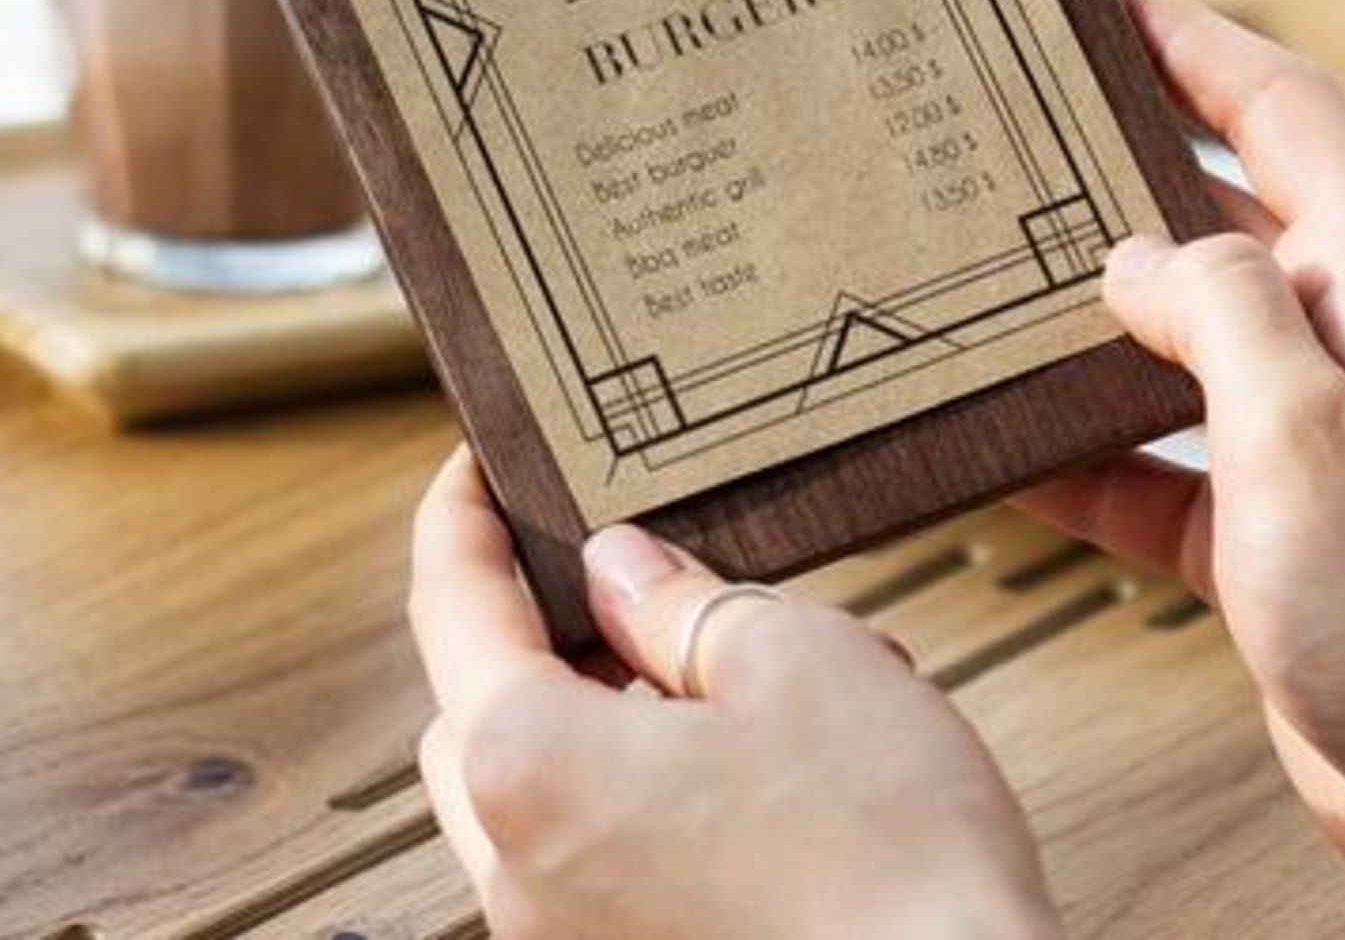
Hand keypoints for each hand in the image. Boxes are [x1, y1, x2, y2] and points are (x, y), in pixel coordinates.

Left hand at [408, 448, 1061, 939]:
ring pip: (548, 803)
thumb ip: (683, 603)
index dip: (463, 518)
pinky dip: (656, 810)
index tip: (477, 468)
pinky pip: (606, 874)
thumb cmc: (892, 862)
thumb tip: (619, 570)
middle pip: (481, 716)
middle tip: (628, 580)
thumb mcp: (798, 660)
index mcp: (530, 768)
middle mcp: (520, 877)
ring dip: (615, 727)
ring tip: (752, 687)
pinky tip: (775, 783)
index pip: (452, 608)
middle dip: (544, 639)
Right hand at [1016, 0, 1344, 927]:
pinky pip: (1157, 464)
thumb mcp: (1304, 434)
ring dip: (1087, 317)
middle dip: (1119, 173)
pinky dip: (1084, 456)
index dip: (1197, 44)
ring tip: (979, 281)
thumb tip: (1135, 258)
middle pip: (1218, 214)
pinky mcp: (1274, 528)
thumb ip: (1217, 314)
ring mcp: (1312, 435)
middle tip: (1010, 136)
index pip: (1284, 111)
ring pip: (1177, 339)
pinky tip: (1003, 456)